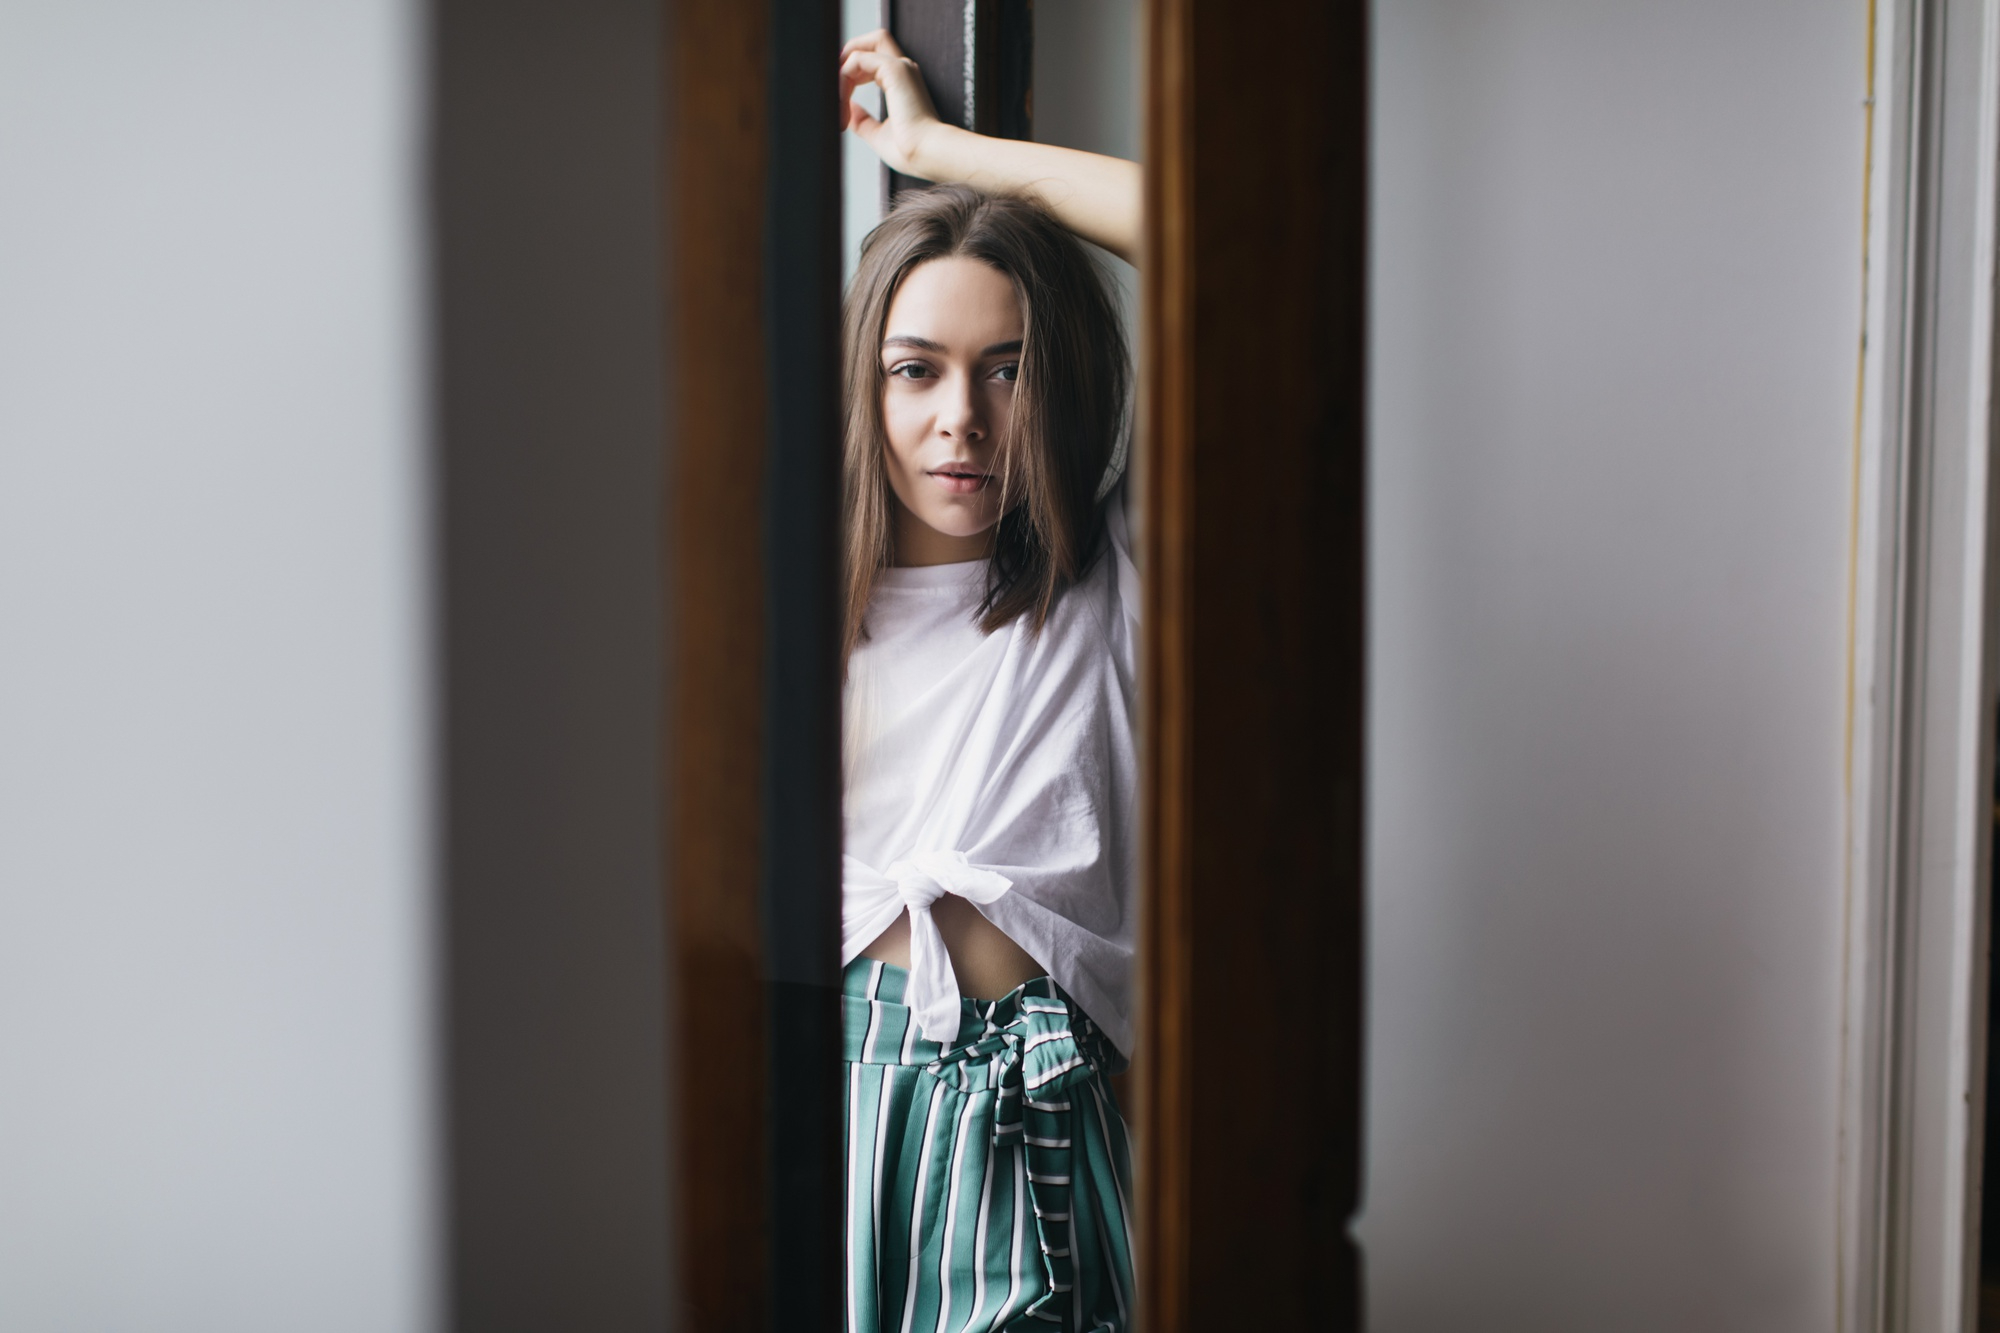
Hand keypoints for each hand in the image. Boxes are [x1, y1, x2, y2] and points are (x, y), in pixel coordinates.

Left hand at [840, 29, 946, 178]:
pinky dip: (844, 78)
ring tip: (836, 99)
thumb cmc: (911, 150)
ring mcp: (900, 67)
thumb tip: (849, 111)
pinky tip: (843, 102)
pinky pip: (858, 59)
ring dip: (841, 70)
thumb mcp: (878, 134)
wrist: (927, 155)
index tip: (839, 96)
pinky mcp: (894, 70)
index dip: (852, 70)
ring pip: (862, 47)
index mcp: (902, 82)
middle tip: (833, 86)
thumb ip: (863, 120)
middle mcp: (903, 70)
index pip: (874, 59)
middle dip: (846, 57)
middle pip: (871, 41)